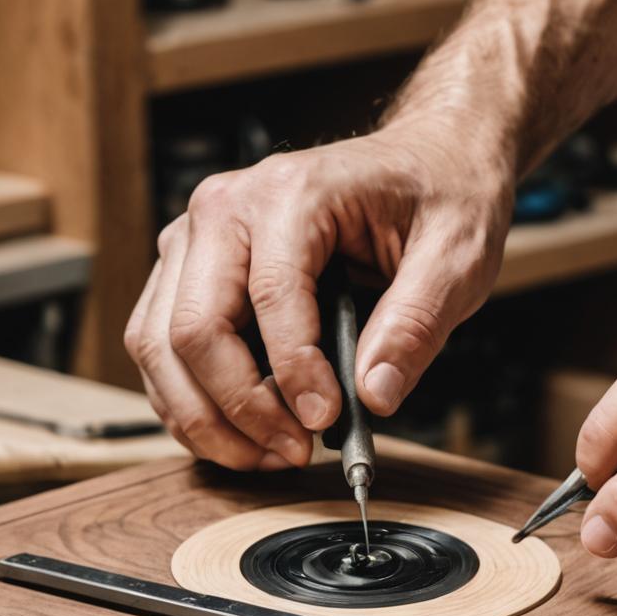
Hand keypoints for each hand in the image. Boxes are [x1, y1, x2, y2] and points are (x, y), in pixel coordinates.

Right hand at [125, 122, 513, 468]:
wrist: (423, 162)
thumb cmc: (437, 199)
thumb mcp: (457, 257)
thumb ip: (416, 325)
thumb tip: (374, 395)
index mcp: (291, 194)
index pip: (269, 299)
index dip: (294, 375)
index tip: (327, 422)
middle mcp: (224, 208)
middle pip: (191, 329)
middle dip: (238, 408)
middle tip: (294, 452)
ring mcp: (196, 239)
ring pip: (159, 345)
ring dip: (204, 417)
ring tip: (269, 453)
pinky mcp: (188, 270)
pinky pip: (161, 346)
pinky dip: (192, 402)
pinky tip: (241, 433)